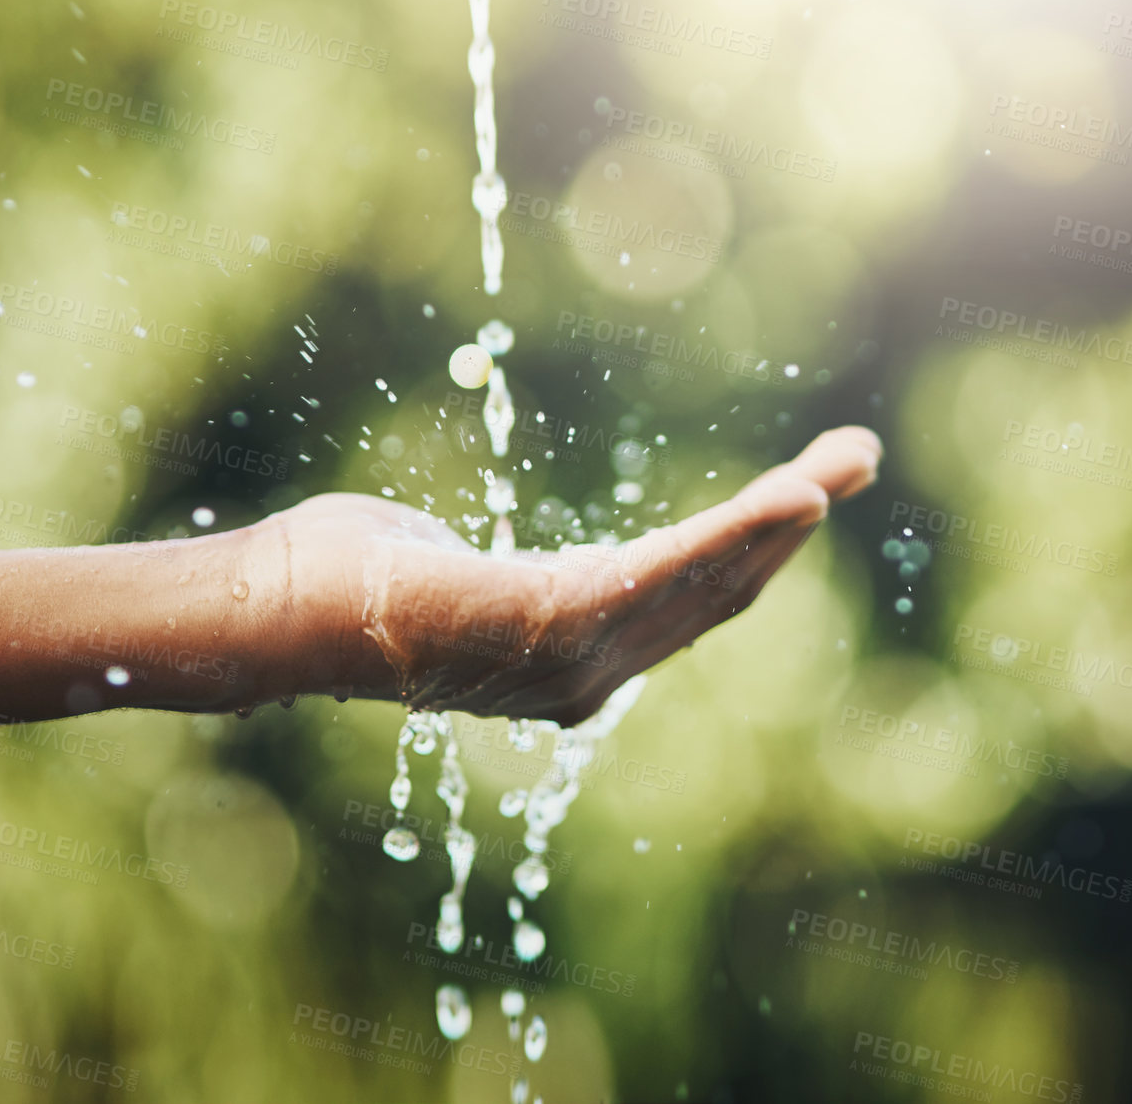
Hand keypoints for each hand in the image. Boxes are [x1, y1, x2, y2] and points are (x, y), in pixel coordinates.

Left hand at [262, 426, 881, 724]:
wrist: (271, 608)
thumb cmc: (343, 581)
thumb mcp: (448, 570)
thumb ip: (505, 577)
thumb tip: (495, 565)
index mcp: (565, 657)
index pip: (680, 601)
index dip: (747, 552)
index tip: (802, 495)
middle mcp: (582, 675)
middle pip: (712, 594)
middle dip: (789, 527)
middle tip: (859, 457)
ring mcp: (568, 659)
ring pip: (701, 583)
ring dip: (779, 523)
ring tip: (845, 468)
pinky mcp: (549, 623)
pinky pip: (662, 574)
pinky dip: (732, 537)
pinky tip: (789, 500)